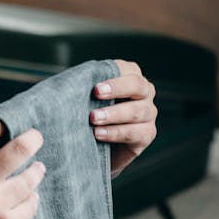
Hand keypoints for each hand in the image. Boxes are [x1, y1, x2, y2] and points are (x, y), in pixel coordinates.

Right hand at [0, 118, 44, 218]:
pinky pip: (31, 205)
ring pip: (30, 179)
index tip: (13, 126)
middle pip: (19, 148)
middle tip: (37, 138)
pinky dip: (31, 201)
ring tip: (38, 170)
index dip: (4, 123)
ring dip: (36, 173)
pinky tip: (29, 199)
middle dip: (33, 139)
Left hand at [91, 60, 157, 177]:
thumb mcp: (86, 99)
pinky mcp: (147, 134)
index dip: (113, 78)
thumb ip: (85, 86)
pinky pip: (135, 132)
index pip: (128, 70)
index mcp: (130, 78)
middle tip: (96, 95)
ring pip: (137, 111)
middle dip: (117, 89)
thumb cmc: (89, 116)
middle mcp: (144, 94)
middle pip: (137, 86)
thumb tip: (70, 80)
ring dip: (114, 114)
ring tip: (93, 119)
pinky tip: (99, 134)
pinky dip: (116, 133)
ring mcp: (148, 114)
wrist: (95, 148)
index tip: (95, 89)